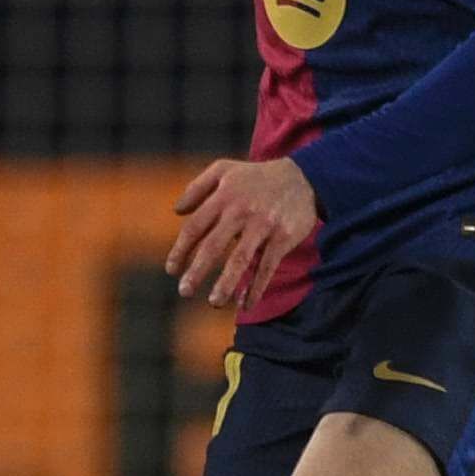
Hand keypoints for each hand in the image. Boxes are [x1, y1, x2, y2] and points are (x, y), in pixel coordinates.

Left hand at [166, 158, 318, 309]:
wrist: (303, 177)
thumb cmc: (255, 178)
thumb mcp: (224, 170)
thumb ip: (197, 187)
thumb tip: (177, 211)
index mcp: (223, 196)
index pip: (195, 227)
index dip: (181, 250)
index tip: (171, 270)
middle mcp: (241, 211)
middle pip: (214, 246)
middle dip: (197, 271)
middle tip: (184, 292)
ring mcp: (263, 225)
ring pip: (241, 259)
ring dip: (226, 283)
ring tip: (214, 302)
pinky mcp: (283, 237)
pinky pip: (267, 267)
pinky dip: (256, 287)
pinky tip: (245, 305)